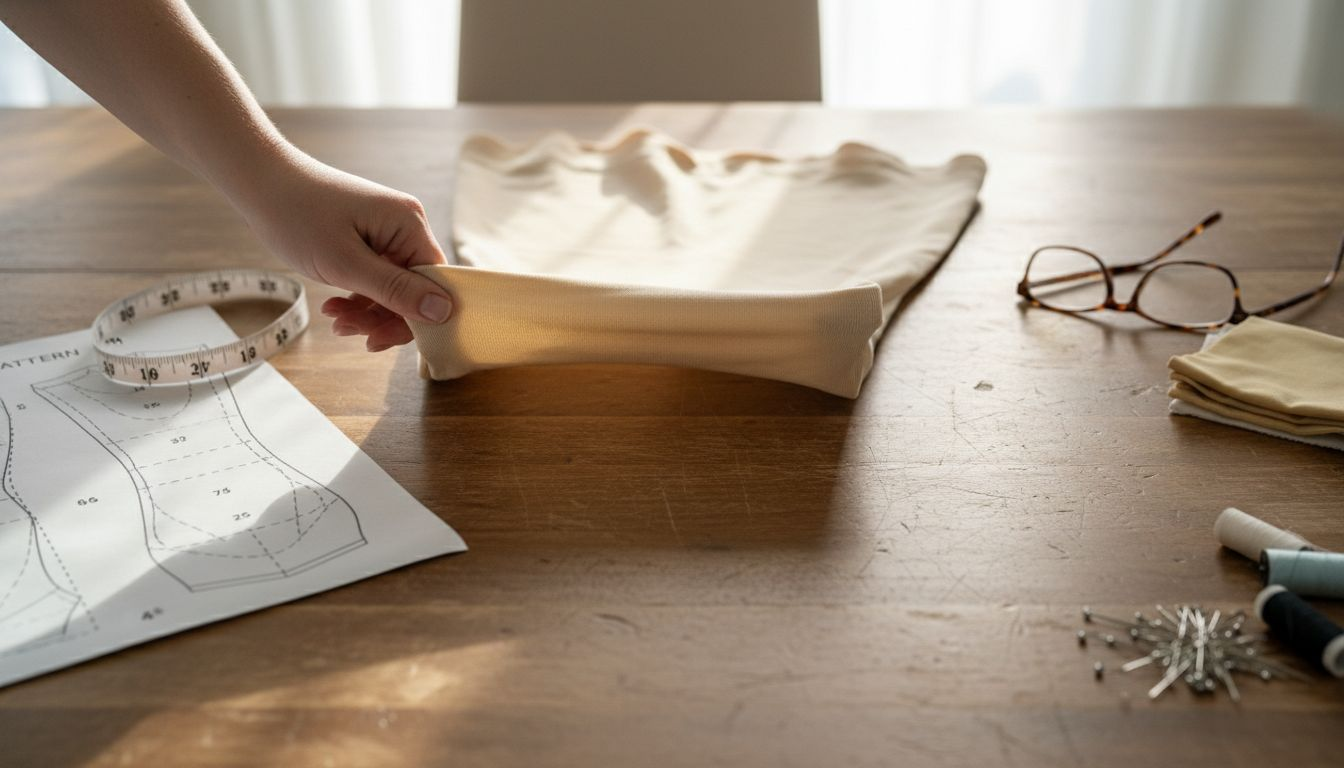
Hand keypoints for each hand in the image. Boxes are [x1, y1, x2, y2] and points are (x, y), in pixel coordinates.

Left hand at [236, 154, 452, 350]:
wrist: (260, 181)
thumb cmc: (298, 216)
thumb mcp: (345, 263)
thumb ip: (396, 290)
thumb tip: (445, 312)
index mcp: (410, 225)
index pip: (434, 284)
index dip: (415, 318)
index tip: (379, 340)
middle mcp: (407, 226)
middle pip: (414, 289)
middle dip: (384, 317)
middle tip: (351, 332)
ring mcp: (388, 232)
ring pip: (393, 288)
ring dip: (367, 311)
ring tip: (335, 320)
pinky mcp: (370, 237)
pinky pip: (377, 277)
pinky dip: (358, 296)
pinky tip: (334, 307)